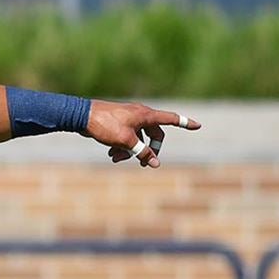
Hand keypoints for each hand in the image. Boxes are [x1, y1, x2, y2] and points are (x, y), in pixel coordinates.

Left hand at [85, 100, 201, 168]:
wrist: (81, 116)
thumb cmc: (104, 125)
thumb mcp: (126, 141)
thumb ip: (142, 152)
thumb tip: (155, 163)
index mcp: (145, 115)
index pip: (170, 118)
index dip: (185, 123)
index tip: (198, 126)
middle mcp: (139, 114)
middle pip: (154, 134)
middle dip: (149, 150)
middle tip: (145, 164)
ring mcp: (128, 118)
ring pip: (138, 138)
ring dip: (131, 151)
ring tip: (116, 159)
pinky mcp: (118, 123)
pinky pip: (127, 137)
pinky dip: (122, 146)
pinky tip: (111, 155)